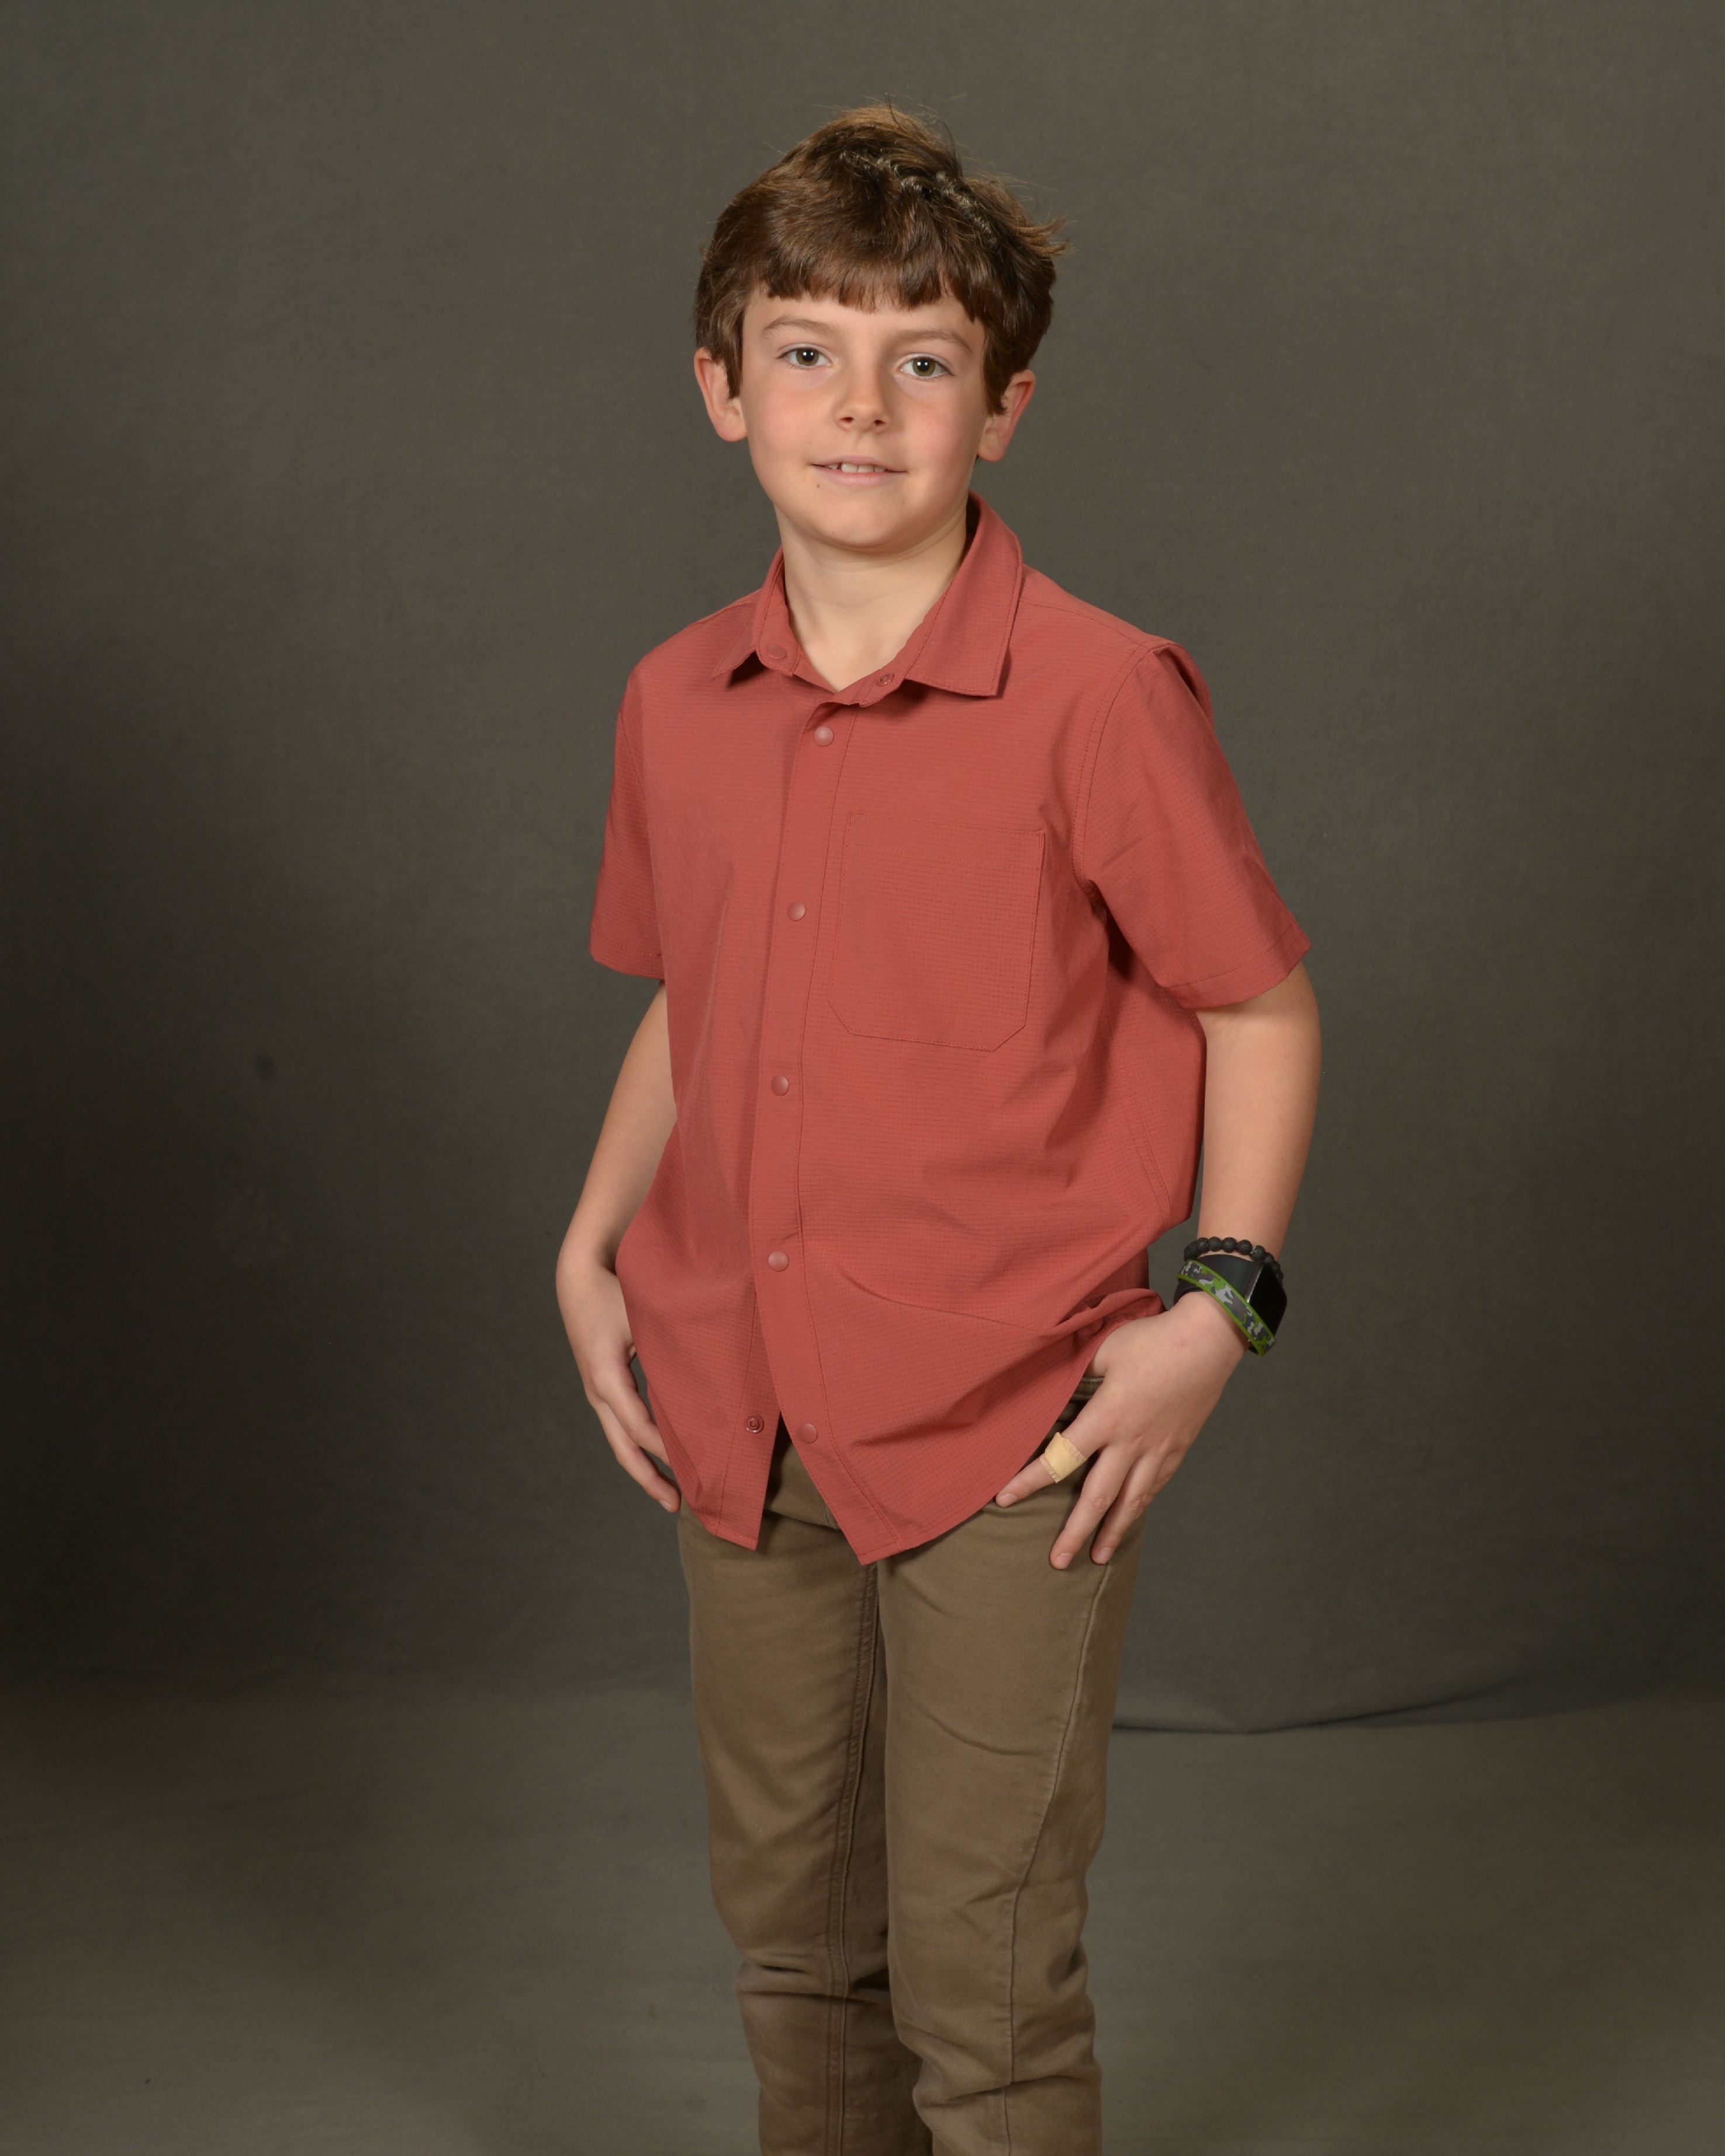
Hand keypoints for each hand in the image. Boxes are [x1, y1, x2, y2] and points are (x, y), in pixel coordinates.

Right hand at [557, 1254, 679, 1514]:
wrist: (579, 1275)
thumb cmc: (615, 1290)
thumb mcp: (644, 1316)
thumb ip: (673, 1345)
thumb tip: (712, 1372)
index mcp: (607, 1378)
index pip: (640, 1427)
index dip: (668, 1451)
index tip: (698, 1467)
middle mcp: (598, 1391)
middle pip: (623, 1449)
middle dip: (650, 1479)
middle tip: (678, 1505)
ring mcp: (597, 1391)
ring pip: (620, 1441)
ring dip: (644, 1467)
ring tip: (671, 1493)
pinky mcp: (603, 1386)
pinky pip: (621, 1424)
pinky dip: (640, 1445)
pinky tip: (662, 1454)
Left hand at [994, 1293, 1245, 1566]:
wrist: (1209, 1341)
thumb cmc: (1152, 1339)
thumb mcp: (1103, 1347)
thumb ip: (1074, 1369)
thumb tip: (1045, 1377)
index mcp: (1106, 1417)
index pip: (1060, 1458)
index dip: (1029, 1481)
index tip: (1004, 1499)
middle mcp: (1131, 1442)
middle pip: (1097, 1497)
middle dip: (1074, 1532)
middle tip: (1057, 1562)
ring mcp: (1157, 1449)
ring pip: (1131, 1501)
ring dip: (1113, 1532)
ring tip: (1098, 1557)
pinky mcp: (1177, 1448)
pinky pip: (1154, 1487)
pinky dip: (1139, 1507)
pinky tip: (1130, 1519)